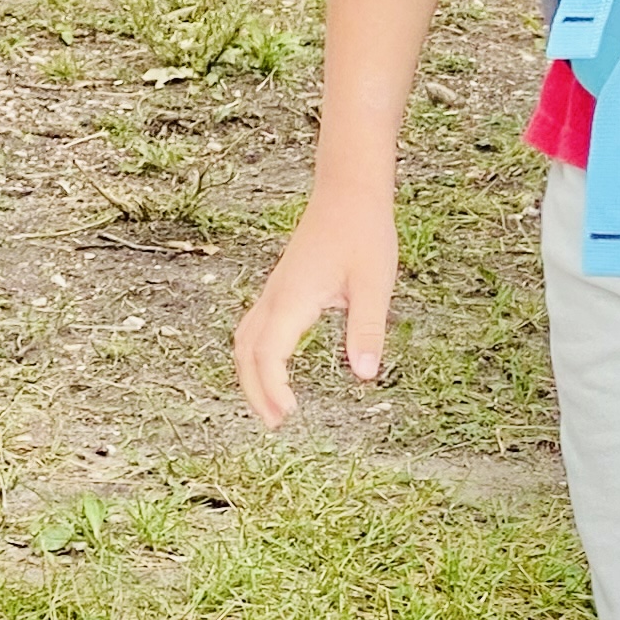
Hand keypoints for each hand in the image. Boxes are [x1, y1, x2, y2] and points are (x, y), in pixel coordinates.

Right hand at [234, 184, 399, 428]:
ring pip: (244, 340)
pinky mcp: (280, 288)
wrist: (347, 194)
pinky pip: (254, 329)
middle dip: (254, 391)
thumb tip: (365, 375)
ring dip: (251, 375)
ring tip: (271, 406)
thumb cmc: (364, 235)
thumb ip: (367, 329)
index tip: (290, 415)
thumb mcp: (374, 284)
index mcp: (293, 299)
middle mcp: (274, 297)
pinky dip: (255, 356)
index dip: (272, 388)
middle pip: (246, 352)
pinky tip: (274, 367)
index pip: (268, 354)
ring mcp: (273, 292)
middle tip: (275, 425)